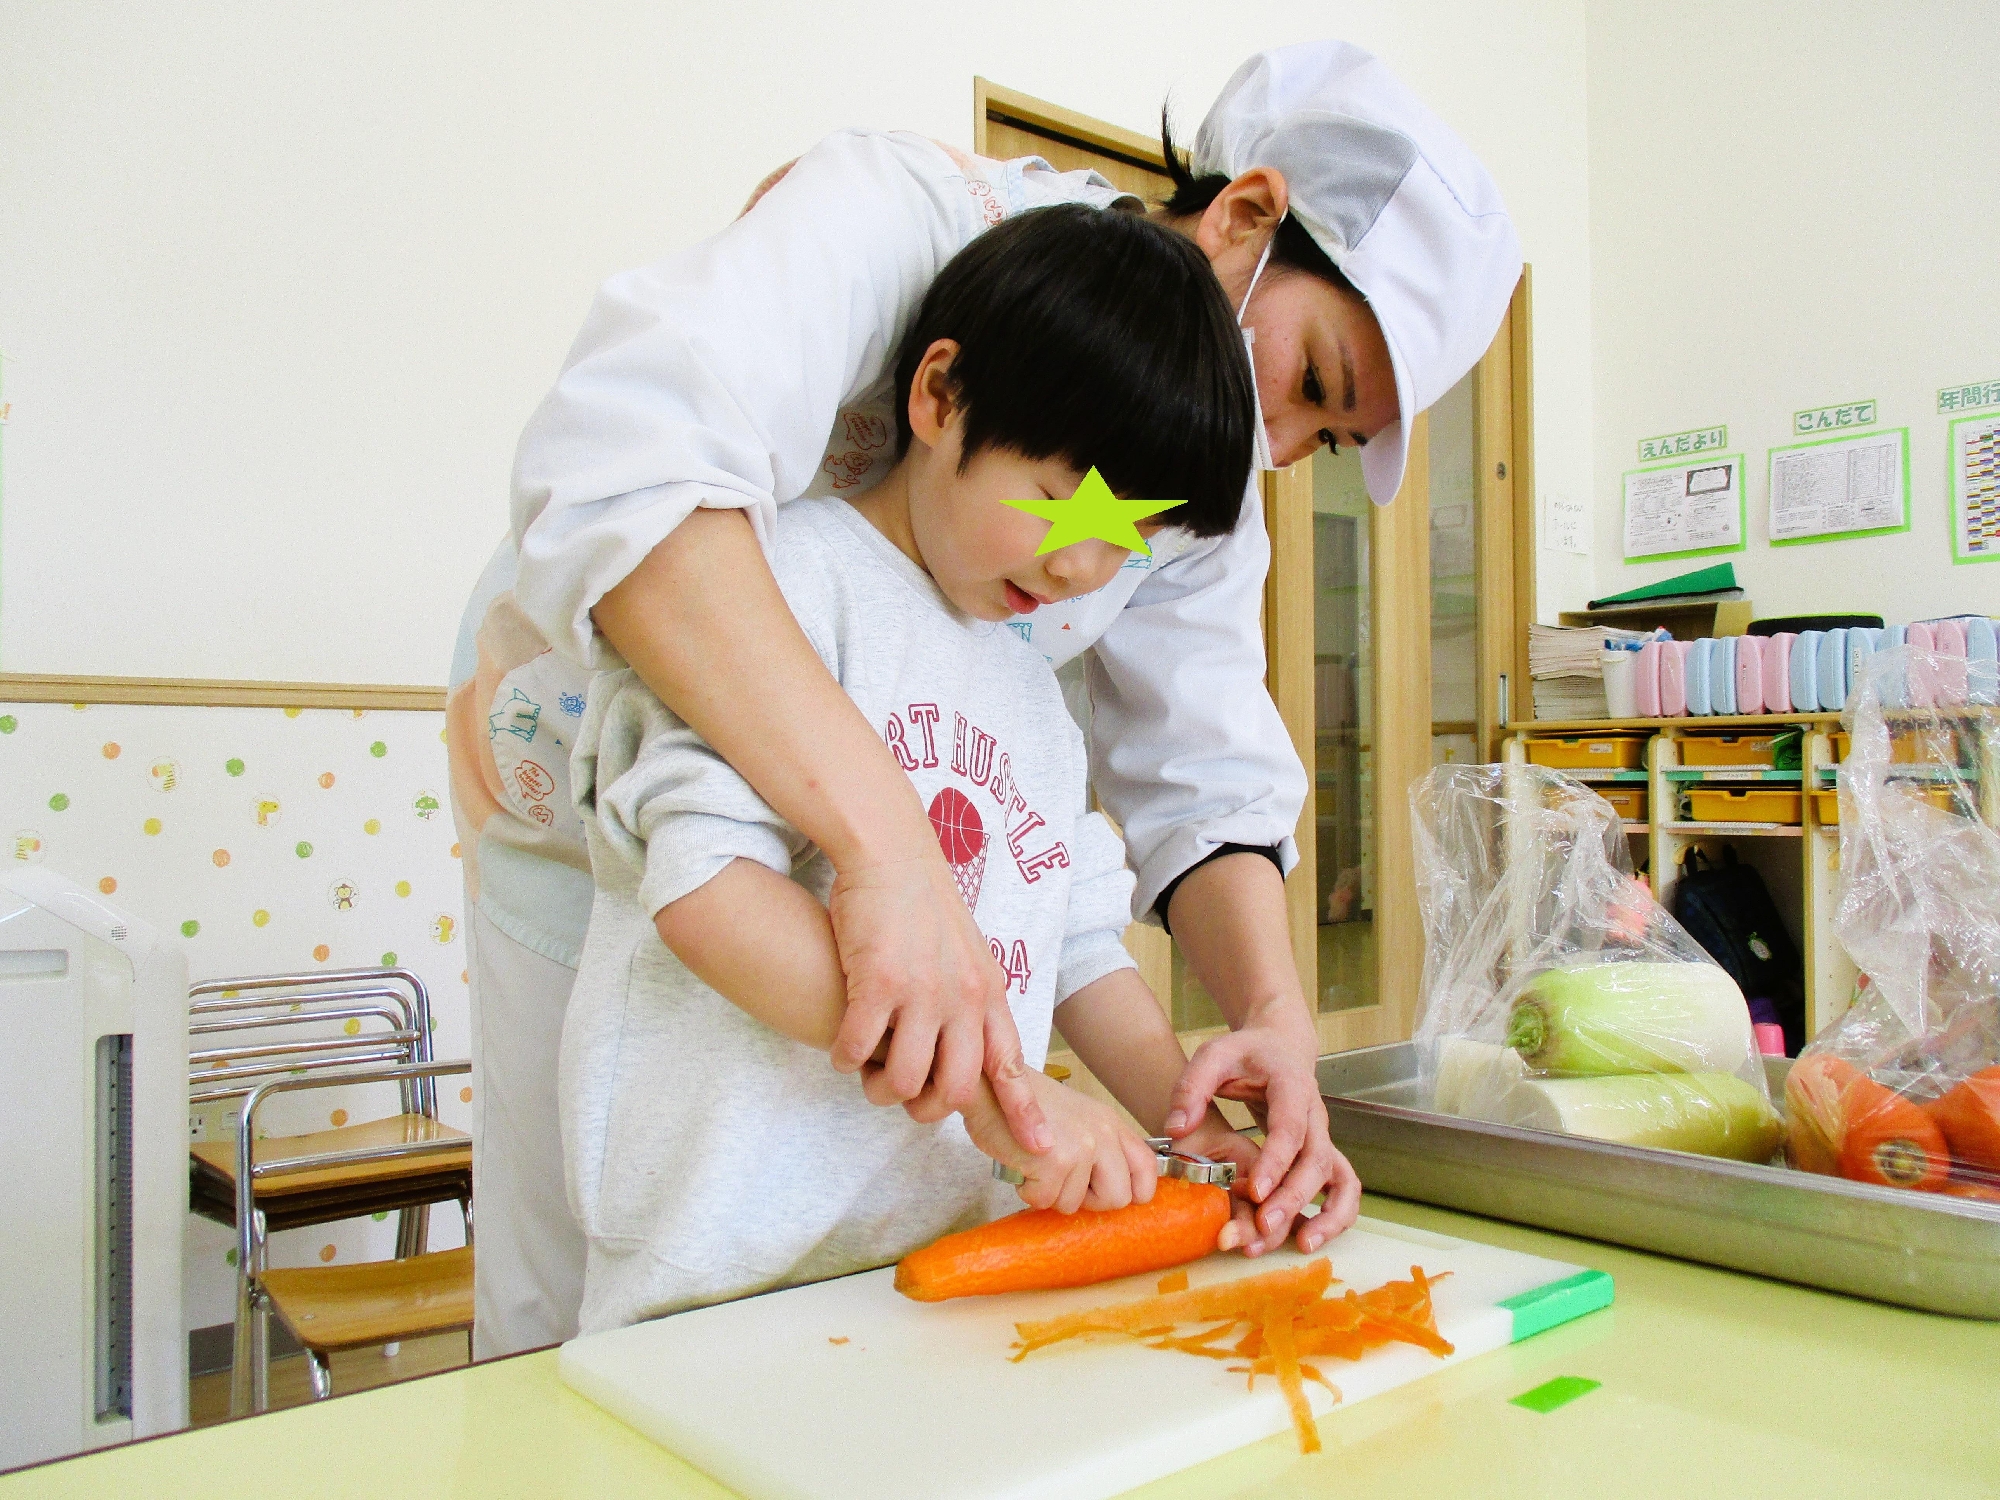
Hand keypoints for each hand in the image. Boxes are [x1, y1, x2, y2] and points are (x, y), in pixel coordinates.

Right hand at [829, 855, 1049, 1150]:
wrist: (892, 853)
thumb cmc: (925, 906)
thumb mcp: (970, 954)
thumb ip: (975, 1001)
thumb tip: (972, 1048)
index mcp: (989, 994)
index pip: (1011, 1065)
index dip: (1024, 1112)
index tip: (1040, 1148)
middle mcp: (963, 998)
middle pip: (955, 1090)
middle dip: (926, 1109)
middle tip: (904, 1097)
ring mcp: (922, 992)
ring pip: (904, 1079)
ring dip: (880, 1090)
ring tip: (866, 1077)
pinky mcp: (878, 983)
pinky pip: (857, 1049)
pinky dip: (845, 1060)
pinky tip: (840, 1051)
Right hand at [964, 1073, 1159, 1215]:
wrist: (988, 1084)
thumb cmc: (1025, 1106)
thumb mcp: (1075, 1119)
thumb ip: (1099, 1149)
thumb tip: (1115, 1191)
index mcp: (1110, 1123)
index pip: (1147, 1168)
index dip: (1134, 1192)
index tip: (1107, 1193)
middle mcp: (1102, 1134)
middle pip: (1118, 1198)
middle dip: (1088, 1201)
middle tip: (1063, 1181)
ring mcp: (1081, 1148)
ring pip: (1074, 1205)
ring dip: (1050, 1193)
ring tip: (1036, 1164)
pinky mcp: (1054, 1162)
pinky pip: (1045, 1201)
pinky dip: (1028, 1191)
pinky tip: (1022, 1165)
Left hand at [1163, 1018, 1359, 1254]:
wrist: (1278, 1047)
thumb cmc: (1245, 1053)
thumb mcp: (1213, 1055)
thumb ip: (1192, 1087)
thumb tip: (1176, 1129)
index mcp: (1291, 1086)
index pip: (1290, 1126)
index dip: (1276, 1160)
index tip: (1256, 1191)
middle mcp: (1315, 1113)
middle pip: (1316, 1159)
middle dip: (1294, 1196)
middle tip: (1265, 1225)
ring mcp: (1323, 1135)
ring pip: (1338, 1178)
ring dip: (1326, 1214)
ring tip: (1300, 1244)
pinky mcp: (1321, 1153)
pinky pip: (1341, 1187)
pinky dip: (1334, 1215)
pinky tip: (1307, 1239)